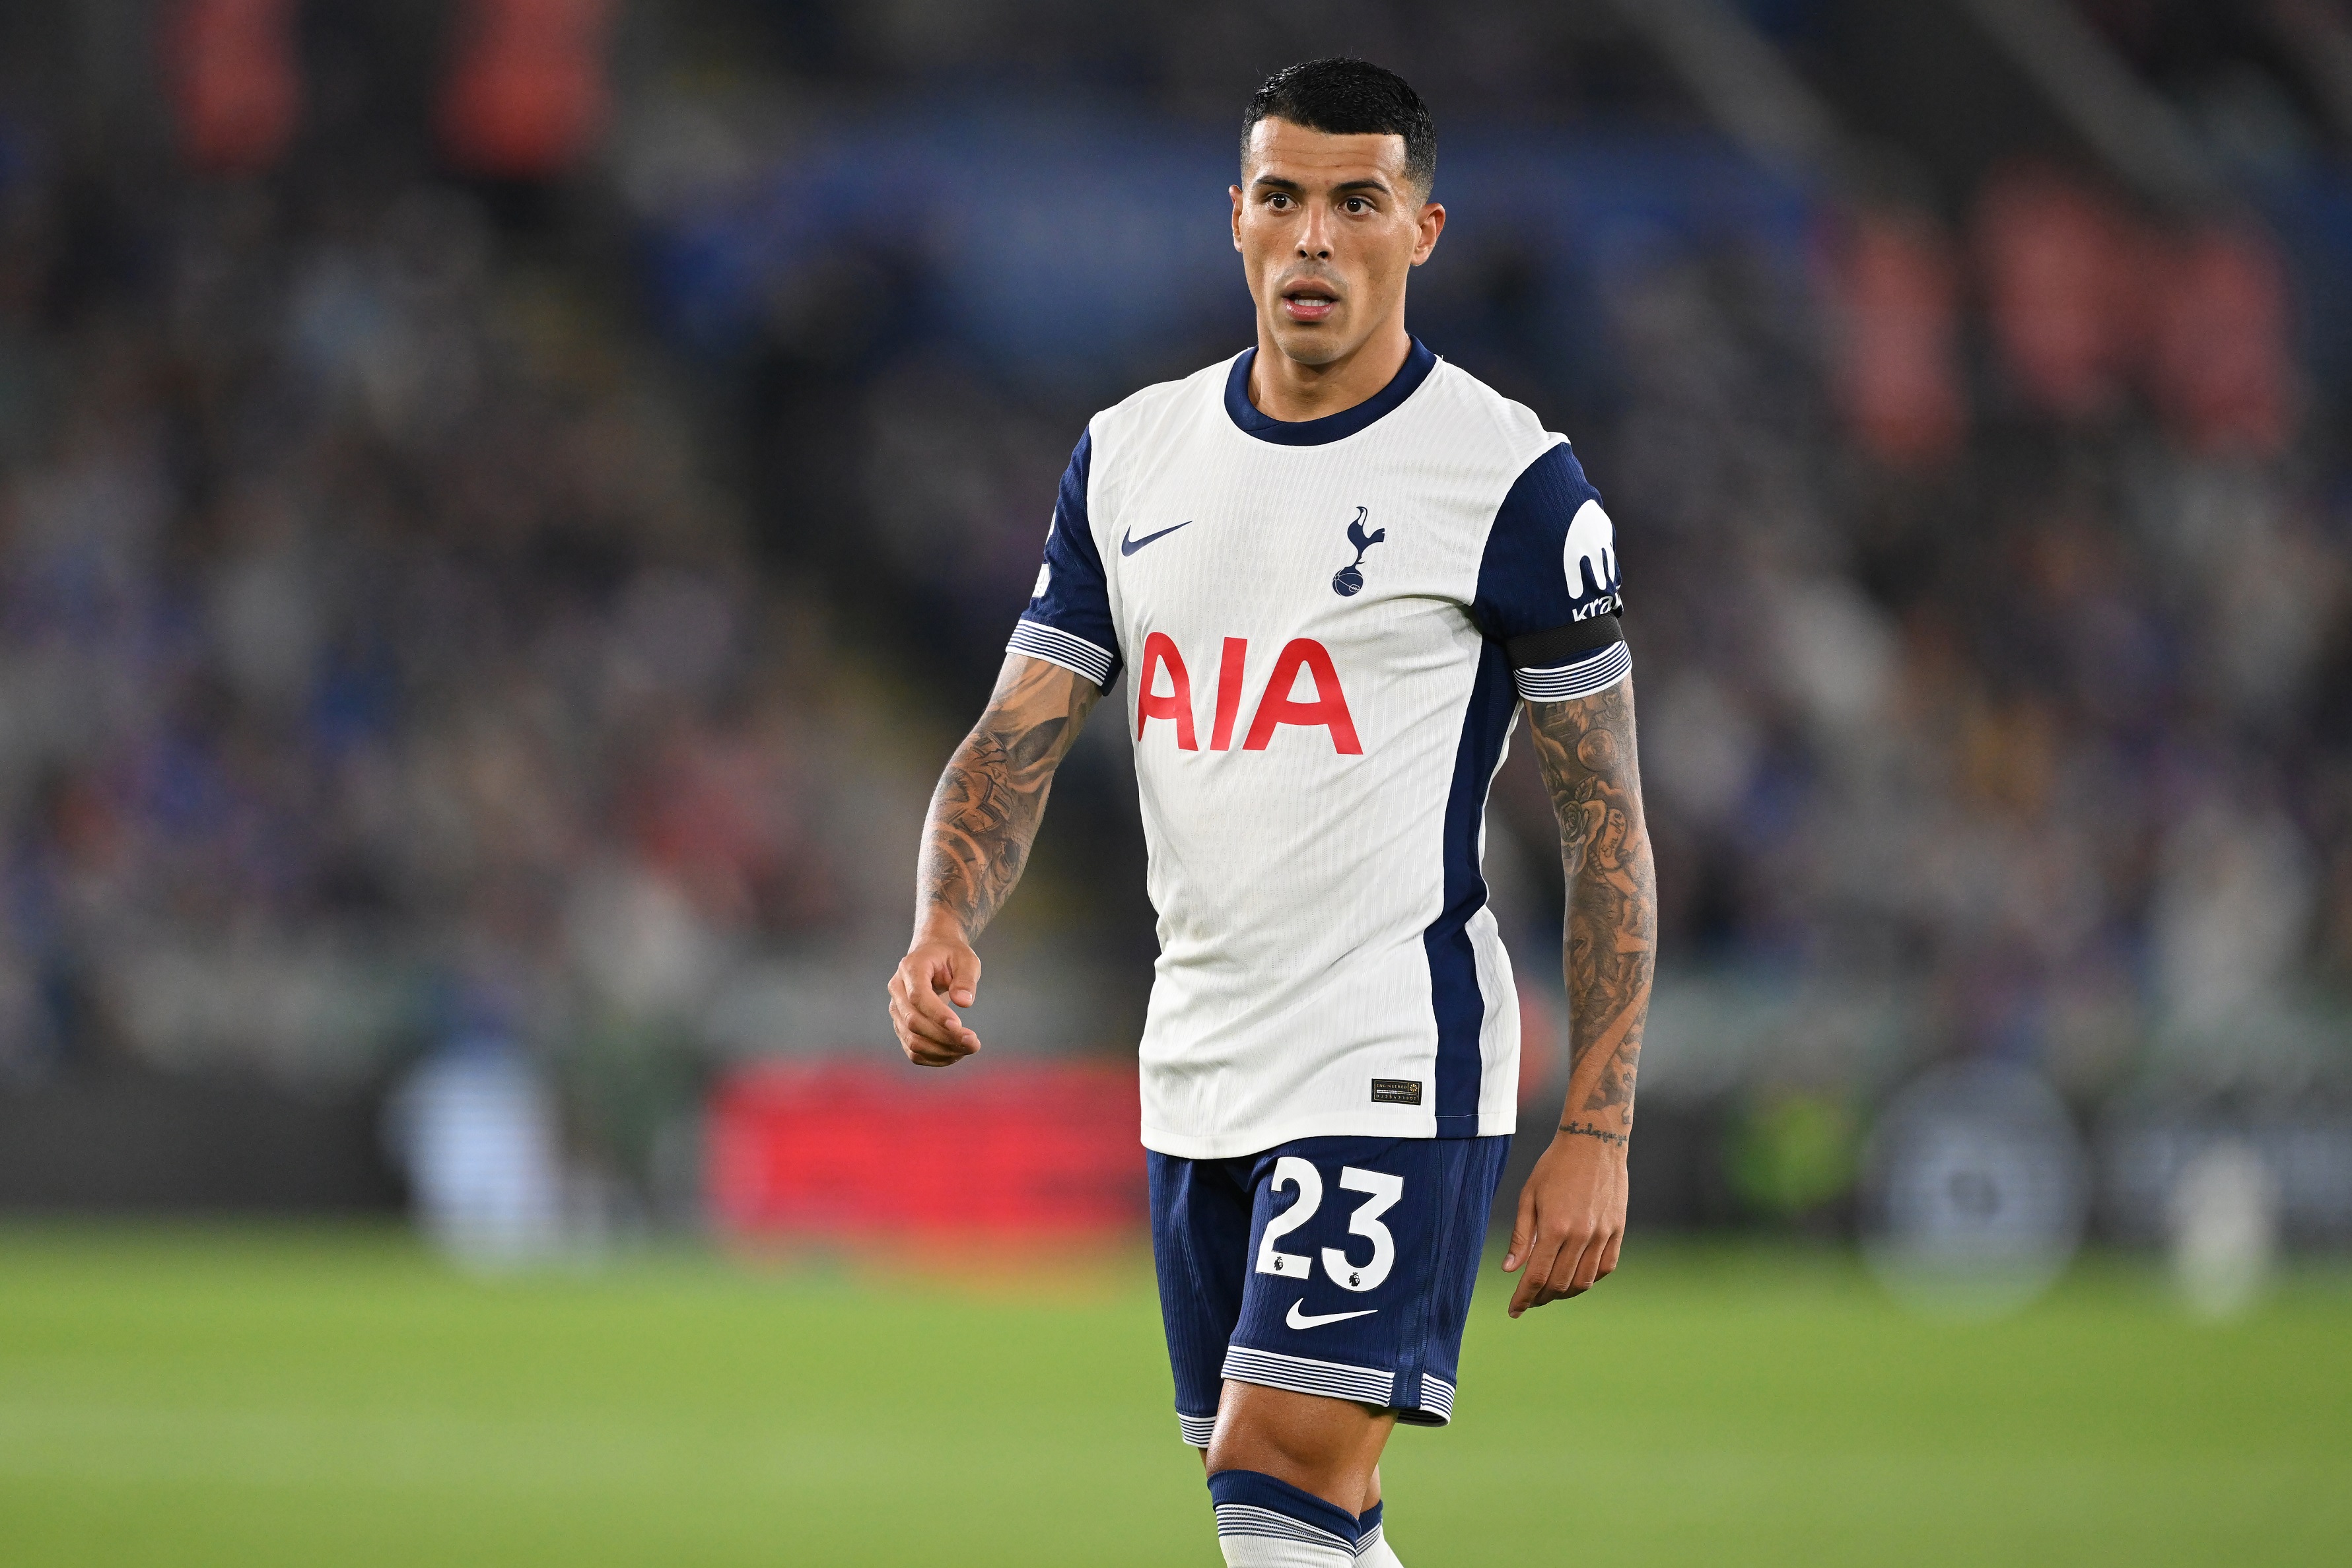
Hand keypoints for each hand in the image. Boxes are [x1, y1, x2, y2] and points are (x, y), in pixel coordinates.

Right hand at [887, 928, 983, 1065]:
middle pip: (914, 1022)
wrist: (934, 953)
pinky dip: (935, 1058)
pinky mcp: (901, 1026)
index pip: (918, 996)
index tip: (960, 1026)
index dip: (937, 1014)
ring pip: (912, 1041)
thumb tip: (964, 1002)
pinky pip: (913, 1050)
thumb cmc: (951, 956)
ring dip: (942, 1051)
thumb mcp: (966, 959)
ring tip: (969, 1048)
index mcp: (911, 968)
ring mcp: (897, 1010)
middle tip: (975, 1042)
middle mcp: (897, 990)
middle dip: (945, 1037)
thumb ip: (966, 978)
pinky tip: (956, 1054)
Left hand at [1501, 1126, 1627, 1315]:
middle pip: (1559, 1284)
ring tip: (1549, 1292)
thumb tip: (1509, 1269)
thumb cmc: (1554, 1166)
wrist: (1594, 1142)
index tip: (1513, 1310)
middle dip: (1540, 1298)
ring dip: (1564, 1293)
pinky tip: (1575, 1277)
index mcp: (1555, 1227)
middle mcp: (1581, 1235)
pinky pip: (1604, 1268)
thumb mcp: (1528, 1196)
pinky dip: (1589, 1279)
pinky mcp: (1617, 1231)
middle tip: (1529, 1300)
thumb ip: (1521, 1236)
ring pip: (1583, 1282)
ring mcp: (1603, 1235)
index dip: (1523, 1298)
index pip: (1536, 1277)